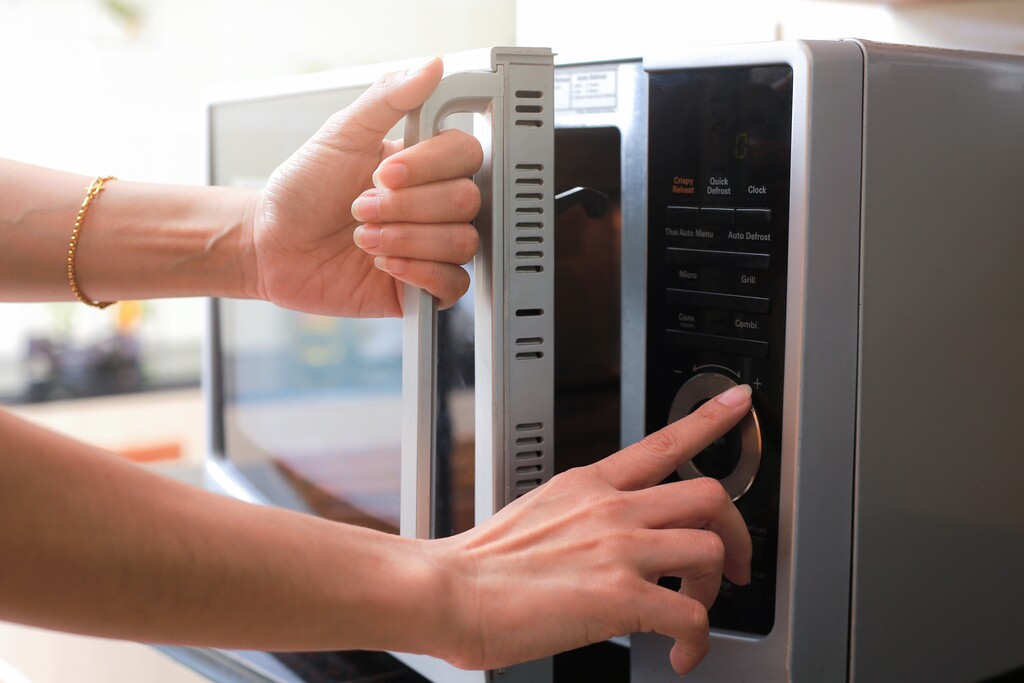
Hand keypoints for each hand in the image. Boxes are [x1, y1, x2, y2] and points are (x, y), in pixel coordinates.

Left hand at [247, 58, 482, 316]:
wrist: (272, 246)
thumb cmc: (302, 191)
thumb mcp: (341, 134)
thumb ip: (388, 99)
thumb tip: (431, 67)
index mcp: (424, 165)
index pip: (466, 156)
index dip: (429, 166)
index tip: (384, 172)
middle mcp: (433, 205)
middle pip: (466, 201)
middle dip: (407, 207)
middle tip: (361, 207)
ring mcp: (431, 246)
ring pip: (461, 244)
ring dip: (406, 240)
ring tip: (365, 239)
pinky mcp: (422, 289)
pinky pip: (453, 285)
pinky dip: (419, 273)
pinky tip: (385, 265)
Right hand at [427, 385, 753, 674]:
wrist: (449, 592)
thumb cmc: (482, 564)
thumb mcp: (538, 512)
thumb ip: (581, 514)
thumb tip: (603, 538)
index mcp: (590, 485)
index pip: (664, 441)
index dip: (711, 419)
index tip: (737, 403)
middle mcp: (613, 508)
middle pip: (710, 495)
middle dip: (735, 533)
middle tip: (734, 566)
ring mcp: (620, 548)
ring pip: (712, 550)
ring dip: (714, 590)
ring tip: (692, 613)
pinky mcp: (621, 596)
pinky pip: (692, 617)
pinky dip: (697, 642)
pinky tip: (680, 654)